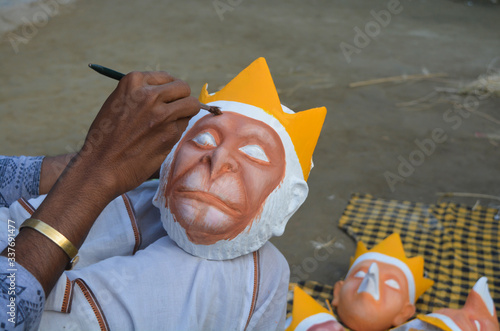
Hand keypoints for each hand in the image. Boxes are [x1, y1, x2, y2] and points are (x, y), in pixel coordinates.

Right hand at [73, 71, 199, 199]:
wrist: (100, 166)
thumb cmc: (106, 136)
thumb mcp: (117, 103)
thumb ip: (140, 94)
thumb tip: (167, 92)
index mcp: (133, 81)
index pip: (166, 77)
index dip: (168, 90)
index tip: (166, 99)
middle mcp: (150, 94)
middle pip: (183, 88)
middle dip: (182, 98)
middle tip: (175, 110)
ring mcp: (162, 114)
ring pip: (191, 105)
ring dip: (183, 114)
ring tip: (167, 125)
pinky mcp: (171, 133)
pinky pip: (183, 125)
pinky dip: (176, 131)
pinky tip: (159, 139)